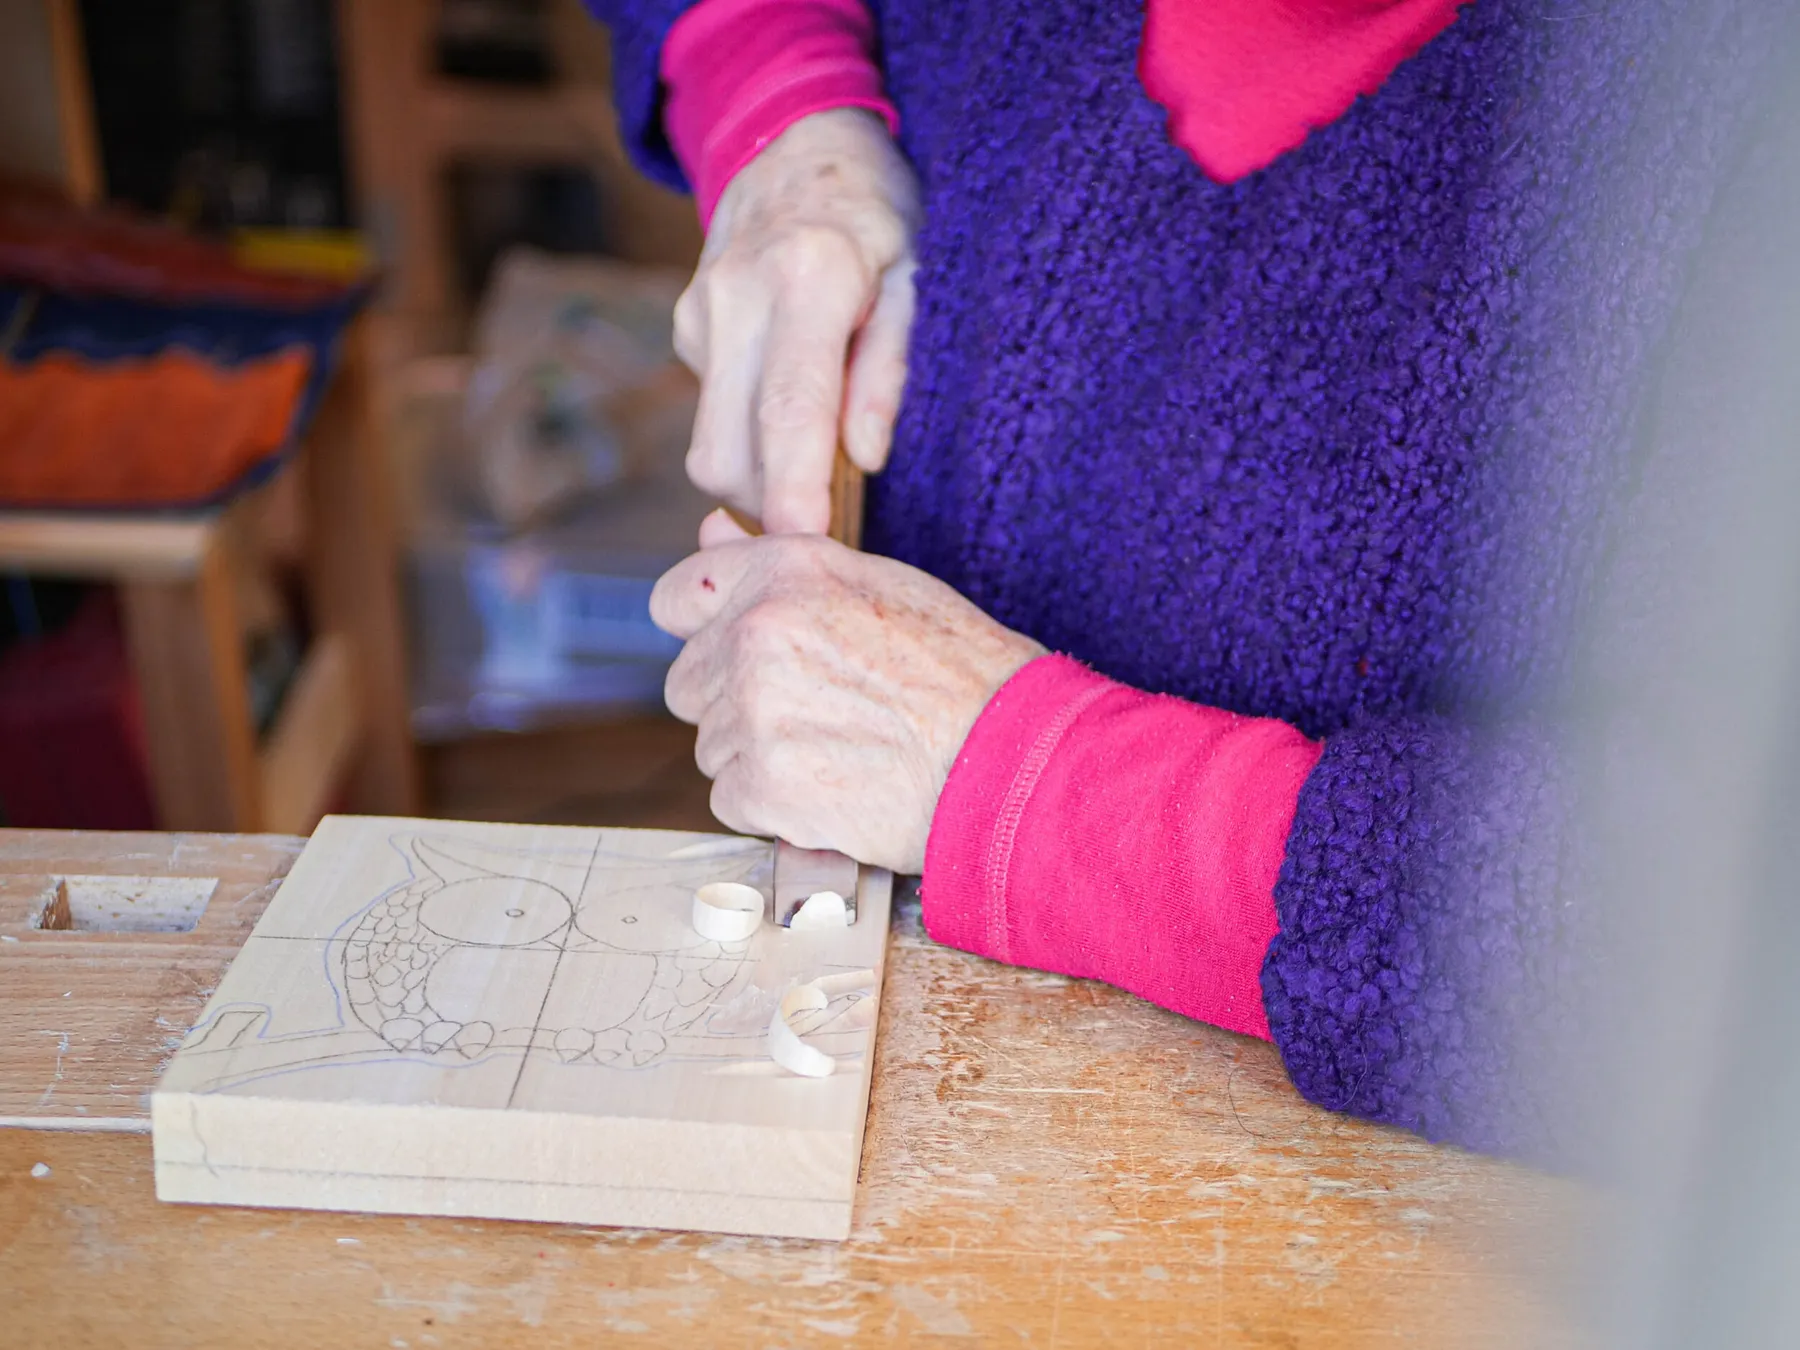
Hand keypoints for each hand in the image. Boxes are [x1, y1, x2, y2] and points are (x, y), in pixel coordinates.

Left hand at [649, 511, 1045, 871]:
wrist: (1011, 756)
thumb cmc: (963, 671)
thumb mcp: (882, 585)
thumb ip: (782, 563)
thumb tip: (709, 526)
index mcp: (784, 571)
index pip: (676, 597)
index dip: (702, 631)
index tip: (734, 655)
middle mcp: (756, 632)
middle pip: (689, 682)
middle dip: (737, 703)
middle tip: (817, 714)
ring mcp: (752, 710)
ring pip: (711, 744)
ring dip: (758, 756)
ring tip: (838, 752)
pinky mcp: (759, 783)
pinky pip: (729, 798)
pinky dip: (771, 806)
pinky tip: (831, 790)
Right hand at [673, 108, 919, 533]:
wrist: (795, 142)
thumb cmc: (875, 215)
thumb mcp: (913, 277)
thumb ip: (888, 369)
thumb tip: (865, 459)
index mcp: (808, 278)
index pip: (790, 409)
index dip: (793, 491)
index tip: (803, 549)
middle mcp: (738, 297)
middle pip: (729, 451)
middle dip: (771, 510)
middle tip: (831, 528)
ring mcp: (699, 313)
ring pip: (710, 448)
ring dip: (758, 481)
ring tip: (817, 466)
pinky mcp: (684, 328)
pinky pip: (712, 416)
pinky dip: (750, 437)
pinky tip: (788, 404)